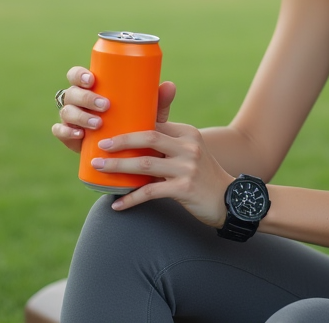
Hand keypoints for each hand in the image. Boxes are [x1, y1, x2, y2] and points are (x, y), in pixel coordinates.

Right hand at [52, 68, 176, 152]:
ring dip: (80, 116)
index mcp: (91, 88)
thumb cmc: (137, 124)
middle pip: (72, 92)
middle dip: (85, 97)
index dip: (79, 74)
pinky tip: (78, 135)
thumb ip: (158, 100)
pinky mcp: (70, 137)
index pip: (77, 75)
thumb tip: (170, 85)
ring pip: (67, 111)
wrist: (130, 153)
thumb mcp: (148, 112)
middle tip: (105, 105)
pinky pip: (59, 131)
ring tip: (98, 123)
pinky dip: (66, 132)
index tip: (92, 79)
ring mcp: (72, 119)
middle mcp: (78, 101)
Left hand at [92, 93, 233, 228]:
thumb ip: (167, 144)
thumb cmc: (202, 175)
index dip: (131, 126)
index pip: (155, 124)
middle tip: (100, 146)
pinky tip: (117, 205)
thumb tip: (133, 140)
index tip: (110, 130)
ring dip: (118, 167)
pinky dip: (131, 199)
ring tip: (99, 168)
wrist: (228, 200)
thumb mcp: (190, 152)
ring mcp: (187, 167)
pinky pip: (150, 192)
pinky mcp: (184, 188)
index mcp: (187, 133)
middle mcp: (188, 146)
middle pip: (148, 137)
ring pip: (145, 164)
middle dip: (121, 141)